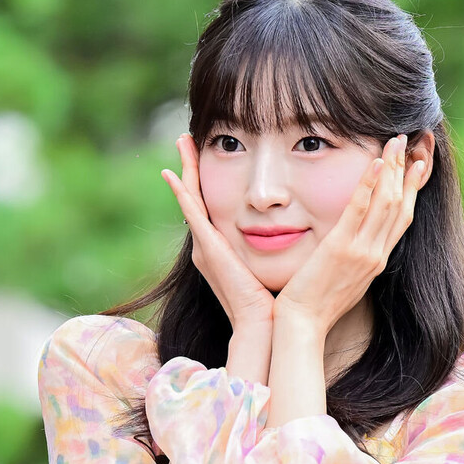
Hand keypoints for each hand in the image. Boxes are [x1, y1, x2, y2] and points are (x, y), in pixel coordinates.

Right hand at [161, 134, 275, 329]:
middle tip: (186, 138)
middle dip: (191, 167)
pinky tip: (172, 172)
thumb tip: (291, 233)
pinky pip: (192, 213)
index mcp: (219, 251)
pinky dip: (182, 192)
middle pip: (196, 197)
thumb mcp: (267, 268)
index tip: (208, 155)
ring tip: (182, 141)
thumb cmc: (270, 303)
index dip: (206, 182)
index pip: (210, 207)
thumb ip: (270, 250)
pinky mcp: (207, 249)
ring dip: (186, 169)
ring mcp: (204, 247)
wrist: (260, 325)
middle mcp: (206, 247)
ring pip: (191, 198)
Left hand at [273, 135, 425, 334]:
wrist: (303, 326)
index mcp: (377, 261)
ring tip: (395, 141)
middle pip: (400, 205)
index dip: (413, 188)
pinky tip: (374, 163)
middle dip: (407, 170)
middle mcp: (375, 255)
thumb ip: (354, 258)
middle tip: (411, 140)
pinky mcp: (340, 249)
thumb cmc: (316, 306)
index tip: (419, 162)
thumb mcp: (344, 279)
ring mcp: (360, 252)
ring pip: (386, 203)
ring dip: (392, 168)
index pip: (403, 218)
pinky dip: (368, 185)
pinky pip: (358, 211)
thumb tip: (354, 243)